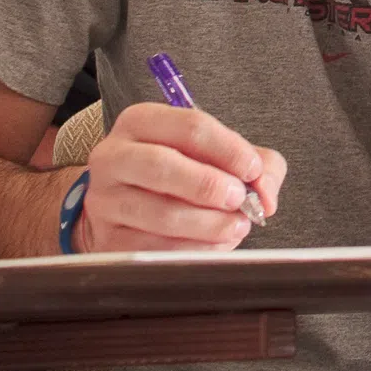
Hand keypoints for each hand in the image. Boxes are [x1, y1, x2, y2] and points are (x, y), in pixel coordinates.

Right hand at [75, 102, 287, 252]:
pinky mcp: (108, 239)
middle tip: (240, 199)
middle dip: (210, 185)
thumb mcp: (219, 154)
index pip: (190, 126)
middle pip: (163, 166)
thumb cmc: (183, 172)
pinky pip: (155, 248)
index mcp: (142, 122)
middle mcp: (114, 157)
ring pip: (160, 213)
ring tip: (236, 225)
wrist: (129, 208)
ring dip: (209, 224)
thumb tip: (265, 195)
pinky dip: (194, 249)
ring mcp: (105, 200)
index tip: (252, 169)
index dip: (229, 149)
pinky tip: (213, 244)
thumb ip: (256, 163)